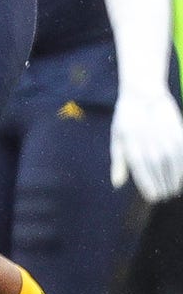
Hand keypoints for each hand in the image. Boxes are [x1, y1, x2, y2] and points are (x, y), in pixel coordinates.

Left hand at [111, 86, 182, 201]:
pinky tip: (181, 176)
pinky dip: (182, 167)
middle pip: (158, 170)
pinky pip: (182, 154)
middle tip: (164, 196)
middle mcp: (149, 143)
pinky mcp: (177, 133)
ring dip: (174, 180)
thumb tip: (117, 184)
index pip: (141, 171)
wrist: (144, 95)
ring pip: (172, 164)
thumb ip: (119, 163)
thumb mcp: (117, 139)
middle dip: (162, 186)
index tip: (153, 198)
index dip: (148, 186)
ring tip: (173, 190)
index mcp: (131, 145)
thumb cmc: (127, 120)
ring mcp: (164, 137)